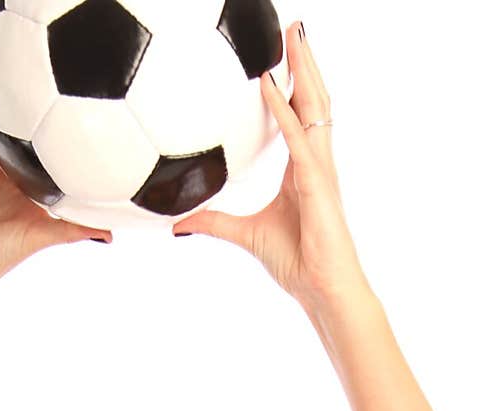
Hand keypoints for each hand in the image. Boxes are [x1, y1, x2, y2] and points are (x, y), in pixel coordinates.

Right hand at [0, 65, 111, 295]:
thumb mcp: (44, 236)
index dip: (53, 130)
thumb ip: (74, 229)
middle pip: (15, 127)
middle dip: (24, 101)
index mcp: (22, 184)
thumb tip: (111, 233)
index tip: (74, 106)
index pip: (40, 150)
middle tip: (42, 65)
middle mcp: (1, 169)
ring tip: (3, 56)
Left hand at [171, 21, 366, 313]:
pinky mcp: (317, 182)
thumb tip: (180, 223)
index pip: (299, 114)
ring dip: (303, 68)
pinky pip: (297, 137)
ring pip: (314, 106)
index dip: (293, 82)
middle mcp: (315, 161)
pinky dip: (282, 108)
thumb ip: (215, 223)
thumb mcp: (245, 235)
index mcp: (302, 169)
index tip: (281, 54)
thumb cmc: (296, 263)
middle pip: (312, 99)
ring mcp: (320, 169)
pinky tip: (267, 83)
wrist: (322, 290)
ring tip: (294, 34)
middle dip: (305, 60)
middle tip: (293, 25)